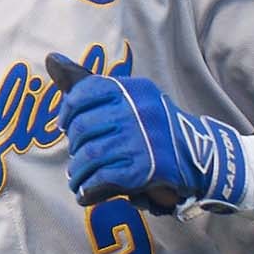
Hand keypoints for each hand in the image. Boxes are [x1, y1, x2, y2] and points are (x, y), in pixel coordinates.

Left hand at [45, 52, 245, 213]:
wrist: (202, 158)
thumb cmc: (155, 128)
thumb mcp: (130, 99)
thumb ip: (90, 84)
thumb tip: (51, 60)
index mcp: (134, 89)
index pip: (86, 91)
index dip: (68, 110)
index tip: (65, 125)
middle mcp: (139, 111)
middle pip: (83, 127)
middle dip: (74, 147)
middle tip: (78, 158)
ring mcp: (143, 140)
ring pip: (89, 155)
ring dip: (78, 172)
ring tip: (78, 178)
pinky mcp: (146, 170)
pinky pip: (102, 178)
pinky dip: (89, 189)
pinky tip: (87, 193)